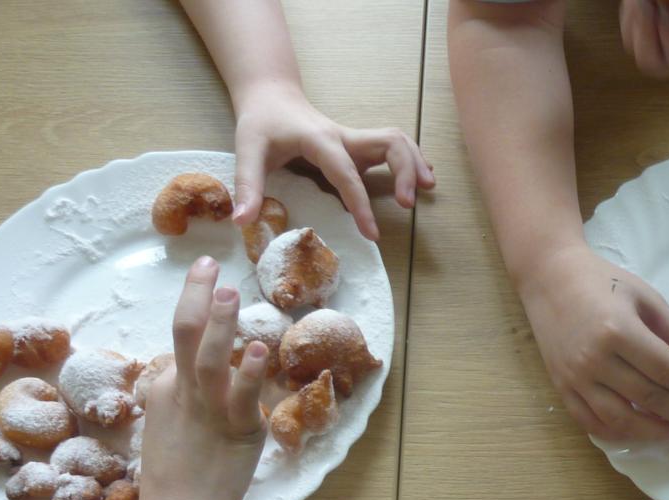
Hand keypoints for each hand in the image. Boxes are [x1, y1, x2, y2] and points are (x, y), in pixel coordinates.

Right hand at [133, 257, 269, 499]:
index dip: (196, 305)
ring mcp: (209, 410)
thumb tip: (189, 372)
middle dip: (197, 296)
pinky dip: (248, 372)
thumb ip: (181, 397)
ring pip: (209, 358)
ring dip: (220, 324)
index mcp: (166, 388)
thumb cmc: (177, 479)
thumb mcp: (170, 427)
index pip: (181, 339)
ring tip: (231, 291)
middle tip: (210, 265)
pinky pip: (243, 396)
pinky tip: (256, 349)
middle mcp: (183, 392)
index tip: (207, 277)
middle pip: (184, 334)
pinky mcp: (236, 430)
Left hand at [231, 81, 434, 240]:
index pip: (347, 173)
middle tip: (408, 204)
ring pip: (398, 142)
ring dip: (415, 163)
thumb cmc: (261, 123)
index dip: (360, 203)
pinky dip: (411, 161)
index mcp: (321, 140)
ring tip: (428, 189)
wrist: (271, 96)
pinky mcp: (359, 147)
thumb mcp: (247, 150)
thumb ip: (247, 185)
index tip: (372, 234)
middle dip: (405, 171)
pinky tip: (422, 179)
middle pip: (391, 143)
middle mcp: (345, 137)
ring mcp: (356, 141)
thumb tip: (241, 222)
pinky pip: (394, 148)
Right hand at [520, 245, 668, 440]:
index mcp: (619, 331)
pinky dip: (622, 434)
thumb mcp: (647, 298)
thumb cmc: (602, 282)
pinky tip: (646, 432)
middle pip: (650, 399)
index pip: (668, 371)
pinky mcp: (562, 388)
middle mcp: (595, 360)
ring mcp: (575, 378)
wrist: (549, 278)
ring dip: (658, 432)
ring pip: (622, 421)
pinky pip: (593, 423)